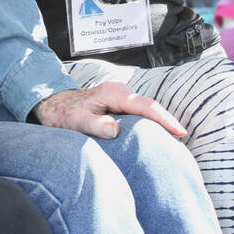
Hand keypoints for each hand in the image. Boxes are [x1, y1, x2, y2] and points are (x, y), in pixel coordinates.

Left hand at [33, 83, 185, 139]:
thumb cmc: (63, 113)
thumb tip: (115, 130)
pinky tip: (155, 136)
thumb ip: (94, 125)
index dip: (164, 119)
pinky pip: (139, 113)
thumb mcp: (75, 121)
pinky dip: (149, 123)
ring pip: (146, 109)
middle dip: (167, 121)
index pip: (146, 106)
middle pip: (151, 107)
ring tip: (174, 141)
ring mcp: (120, 97)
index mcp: (114, 94)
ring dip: (159, 123)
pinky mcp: (119, 103)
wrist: (52, 104)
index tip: (179, 132)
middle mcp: (120, 92)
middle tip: (182, 140)